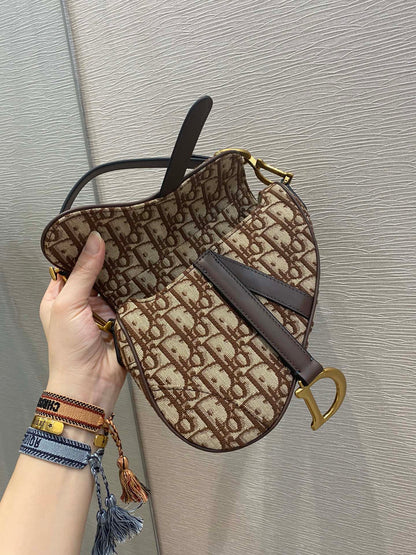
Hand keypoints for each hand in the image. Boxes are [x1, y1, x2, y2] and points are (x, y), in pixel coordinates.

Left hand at [39, 231, 126, 416]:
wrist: (91, 384)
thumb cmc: (68, 351)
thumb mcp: (69, 304)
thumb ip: (83, 273)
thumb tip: (94, 242)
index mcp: (60, 296)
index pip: (71, 264)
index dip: (82, 248)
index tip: (96, 229)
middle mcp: (82, 301)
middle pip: (97, 272)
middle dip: (108, 259)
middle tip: (121, 237)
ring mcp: (103, 310)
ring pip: (116, 284)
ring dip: (123, 275)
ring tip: (135, 252)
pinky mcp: (122, 319)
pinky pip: (131, 299)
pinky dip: (136, 291)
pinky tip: (143, 278)